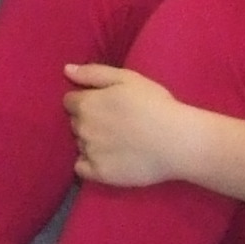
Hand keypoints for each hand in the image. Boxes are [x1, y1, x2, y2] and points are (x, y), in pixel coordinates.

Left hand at [65, 63, 197, 187]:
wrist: (178, 142)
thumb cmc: (155, 105)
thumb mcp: (127, 78)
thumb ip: (93, 73)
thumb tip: (67, 70)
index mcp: (87, 104)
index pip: (69, 102)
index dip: (85, 101)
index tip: (105, 105)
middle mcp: (83, 128)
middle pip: (75, 123)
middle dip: (89, 121)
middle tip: (115, 123)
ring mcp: (90, 152)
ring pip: (80, 144)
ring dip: (91, 141)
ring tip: (118, 142)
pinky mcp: (100, 173)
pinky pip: (81, 168)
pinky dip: (89, 164)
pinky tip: (108, 160)